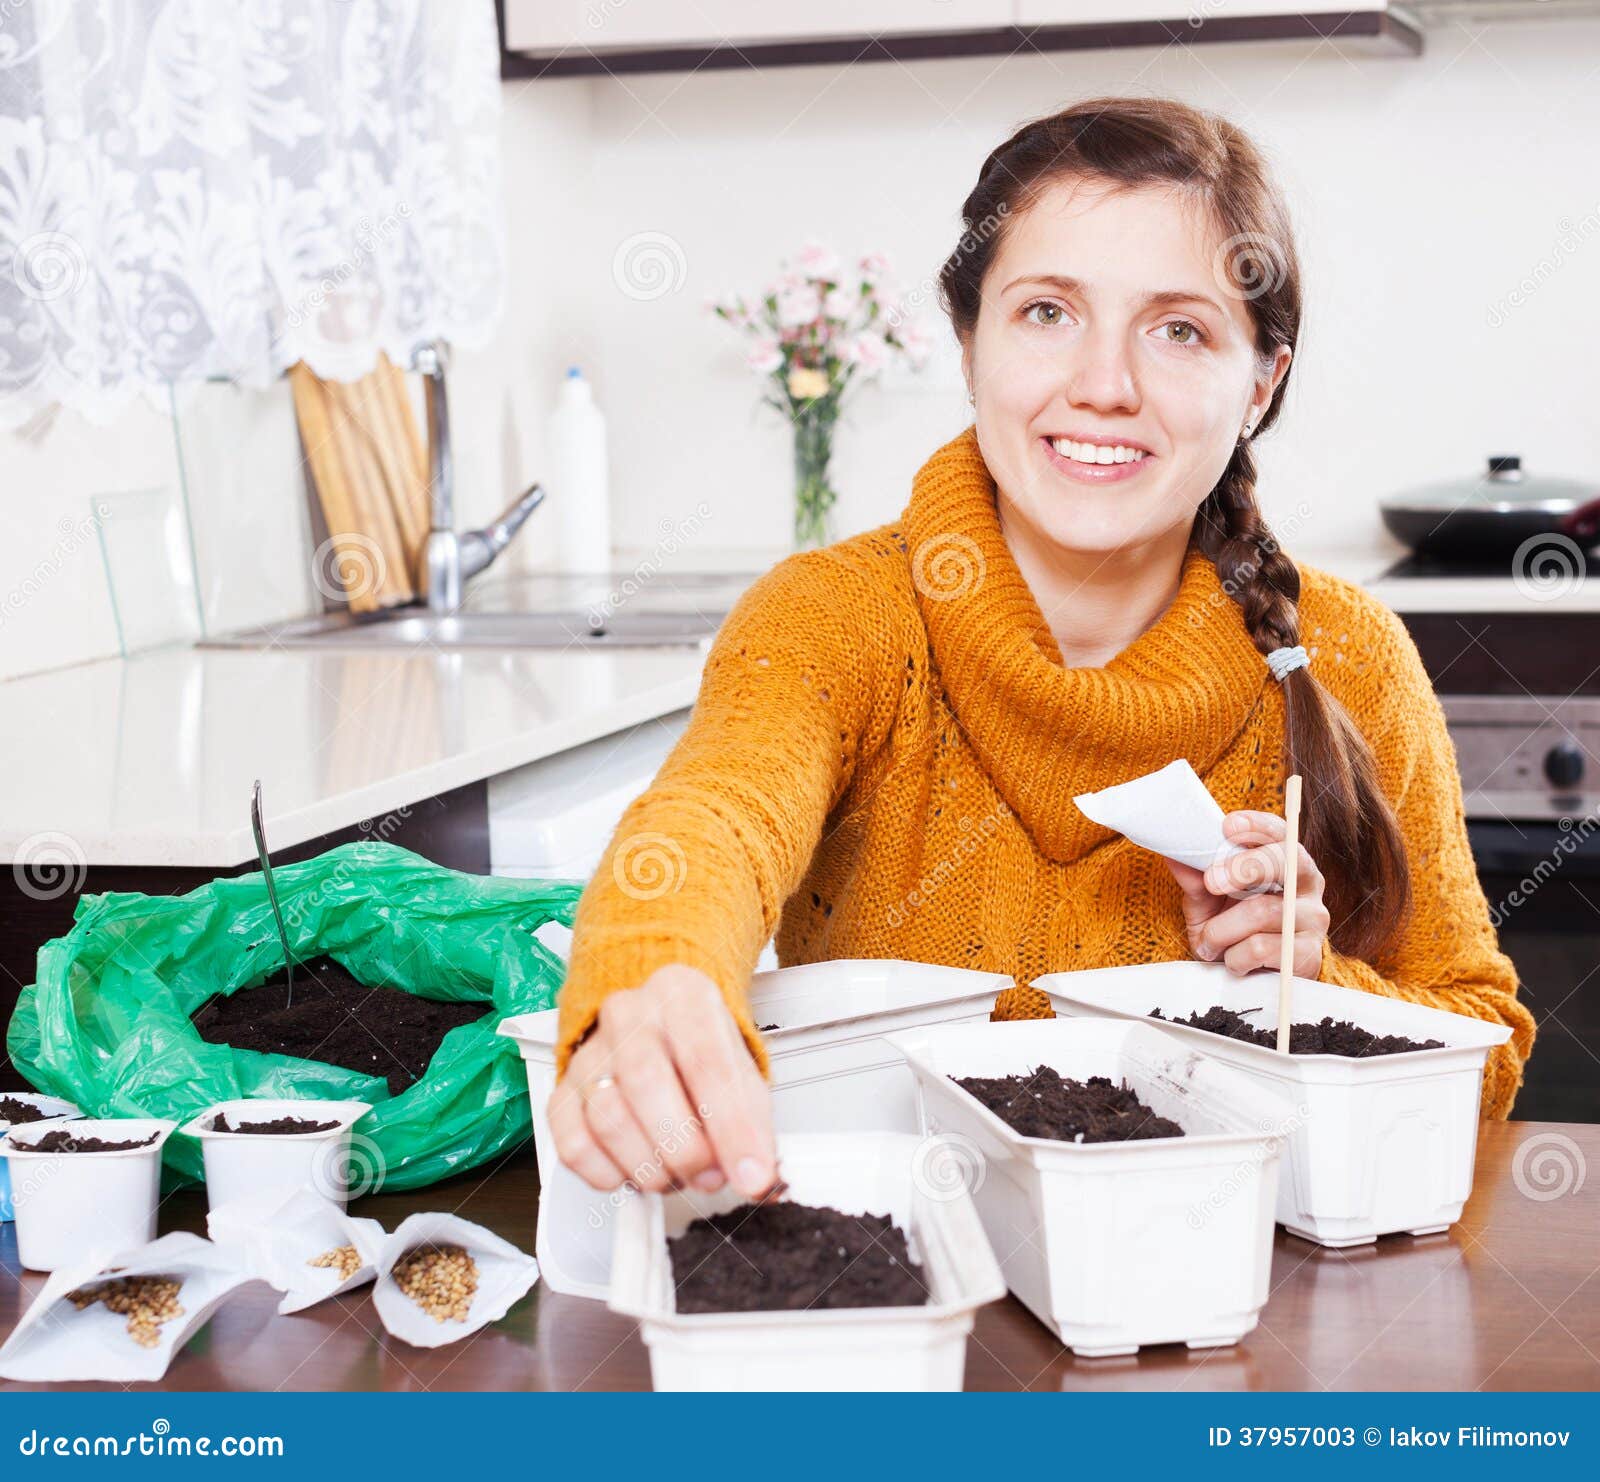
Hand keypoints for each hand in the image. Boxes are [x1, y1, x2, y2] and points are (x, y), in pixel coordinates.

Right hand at [547, 963, 777, 1198]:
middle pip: (646, 1082)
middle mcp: (628, 1014)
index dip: (732, 1127)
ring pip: (609, 1119)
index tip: (752, 1173)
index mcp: (681, 994)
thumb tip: (757, 1176)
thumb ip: (752, 1124)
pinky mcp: (562, 1093)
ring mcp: (589, 1053)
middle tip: (710, 1177)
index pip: (706, 1060)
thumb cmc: (701, 1054)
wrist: (660, 1035)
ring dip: (651, 1167)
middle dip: (685, 1148)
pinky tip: (636, 1168)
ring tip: (678, 1173)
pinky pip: (574, 1146)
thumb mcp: (742, 1074)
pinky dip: (610, 1174)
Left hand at [1165, 809, 1329, 976]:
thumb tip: (1174, 854)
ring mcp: (1312, 919)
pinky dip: (1235, 956)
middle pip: (1284, 862)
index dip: (1256, 825)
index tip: (1228, 827)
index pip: (1278, 831)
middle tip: (1211, 881)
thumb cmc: (1230, 928)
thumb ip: (1196, 878)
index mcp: (1283, 860)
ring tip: (1210, 941)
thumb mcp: (1207, 900)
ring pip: (1262, 911)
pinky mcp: (1308, 955)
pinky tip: (1233, 960)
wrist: (1249, 979)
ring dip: (1222, 930)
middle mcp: (1305, 884)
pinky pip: (1261, 948)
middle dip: (1243, 867)